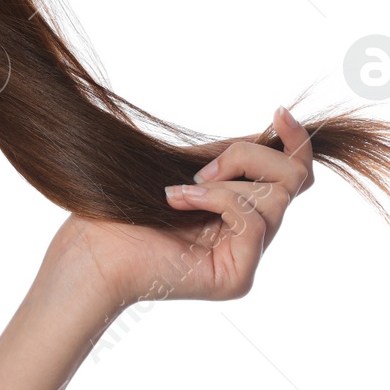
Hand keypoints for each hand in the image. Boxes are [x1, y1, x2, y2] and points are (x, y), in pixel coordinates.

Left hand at [48, 106, 315, 309]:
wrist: (93, 245)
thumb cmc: (128, 204)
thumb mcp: (188, 166)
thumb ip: (230, 154)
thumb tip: (274, 128)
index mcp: (243, 209)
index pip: (295, 177)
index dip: (296, 142)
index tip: (279, 112)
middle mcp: (251, 236)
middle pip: (294, 181)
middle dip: (249, 157)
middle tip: (203, 168)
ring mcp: (246, 259)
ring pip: (275, 198)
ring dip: (224, 181)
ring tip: (180, 188)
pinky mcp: (237, 277)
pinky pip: (253, 221)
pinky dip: (217, 200)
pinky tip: (179, 200)